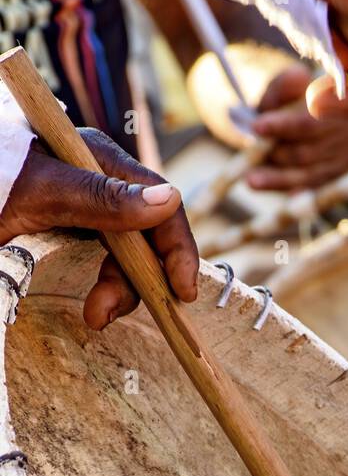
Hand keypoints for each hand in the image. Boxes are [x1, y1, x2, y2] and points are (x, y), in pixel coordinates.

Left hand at [0, 128, 197, 329]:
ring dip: (120, 290)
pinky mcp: (77, 226)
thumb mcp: (38, 195)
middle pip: (147, 235)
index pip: (160, 203)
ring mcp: (90, 204)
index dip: (177, 248)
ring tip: (94, 317)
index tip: (181, 292)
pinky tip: (94, 305)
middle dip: (137, 280)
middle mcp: (101, 179)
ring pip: (130, 254)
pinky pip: (110, 259)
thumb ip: (99, 197)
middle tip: (103, 316)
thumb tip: (168, 200)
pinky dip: (108, 287)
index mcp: (98, 158)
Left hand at [249, 64, 347, 191]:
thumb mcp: (286, 86)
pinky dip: (296, 191)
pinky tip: (282, 196)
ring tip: (250, 180)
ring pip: (308, 173)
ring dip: (278, 179)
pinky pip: (314, 188)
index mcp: (341, 103)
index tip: (256, 128)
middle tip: (250, 157)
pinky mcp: (339, 176)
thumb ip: (283, 87)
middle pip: (308, 151)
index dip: (282, 126)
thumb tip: (286, 94)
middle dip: (277, 155)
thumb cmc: (293, 99)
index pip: (307, 120)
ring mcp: (347, 157)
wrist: (310, 116)